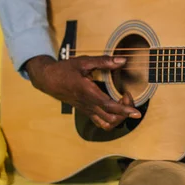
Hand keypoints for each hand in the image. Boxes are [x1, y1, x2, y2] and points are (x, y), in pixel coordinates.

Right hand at [25, 55, 140, 130]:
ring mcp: (87, 110)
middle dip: (125, 111)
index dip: (124, 110)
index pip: (109, 106)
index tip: (136, 112)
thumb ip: (104, 61)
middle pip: (111, 118)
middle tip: (127, 96)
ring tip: (122, 104)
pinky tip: (115, 108)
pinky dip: (111, 120)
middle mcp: (88, 105)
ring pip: (106, 124)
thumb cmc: (65, 70)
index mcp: (88, 93)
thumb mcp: (84, 62)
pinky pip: (100, 122)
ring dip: (119, 117)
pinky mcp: (86, 111)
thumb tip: (122, 60)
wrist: (48, 80)